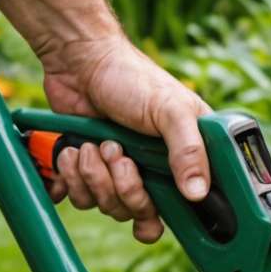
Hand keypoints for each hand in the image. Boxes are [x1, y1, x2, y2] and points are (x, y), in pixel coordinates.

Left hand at [43, 39, 210, 243]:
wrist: (78, 59)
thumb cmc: (131, 77)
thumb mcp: (170, 110)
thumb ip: (189, 151)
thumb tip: (198, 193)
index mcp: (184, 158)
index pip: (187, 207)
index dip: (169, 208)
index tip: (153, 190)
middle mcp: (155, 171)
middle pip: (141, 213)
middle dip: (123, 187)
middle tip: (115, 152)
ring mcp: (122, 172)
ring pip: (109, 207)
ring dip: (94, 177)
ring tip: (90, 144)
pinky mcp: (91, 171)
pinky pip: (82, 198)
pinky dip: (71, 178)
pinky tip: (72, 151)